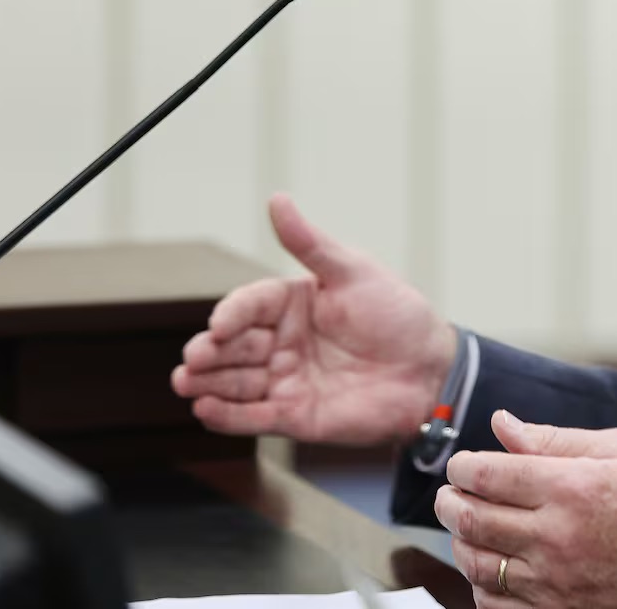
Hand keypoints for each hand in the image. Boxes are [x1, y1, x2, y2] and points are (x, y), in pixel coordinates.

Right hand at [170, 193, 455, 444]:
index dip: (231, 314)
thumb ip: (310, 243)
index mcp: (292, 304)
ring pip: (235, 381)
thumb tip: (277, 199)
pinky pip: (253, 417)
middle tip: (194, 357)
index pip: (249, 304)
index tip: (220, 323)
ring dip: (208, 382)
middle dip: (209, 351)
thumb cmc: (397, 316)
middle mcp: (282, 341)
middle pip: (233, 345)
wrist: (430, 371)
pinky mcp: (294, 416)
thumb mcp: (353, 272)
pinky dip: (228, 415)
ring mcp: (286, 379)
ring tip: (186, 381)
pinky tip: (206, 409)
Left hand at [436, 411, 616, 608]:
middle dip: (450, 501)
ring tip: (471, 527)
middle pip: (471, 519)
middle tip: (453, 494)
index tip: (463, 464)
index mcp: (573, 488)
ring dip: (461, 542)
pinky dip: (482, 585)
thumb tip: (504, 424)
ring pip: (476, 564)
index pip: (487, 474)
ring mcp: (556, 584)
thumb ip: (557, 439)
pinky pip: (495, 606)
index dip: (463, 466)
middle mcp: (557, 538)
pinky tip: (494, 567)